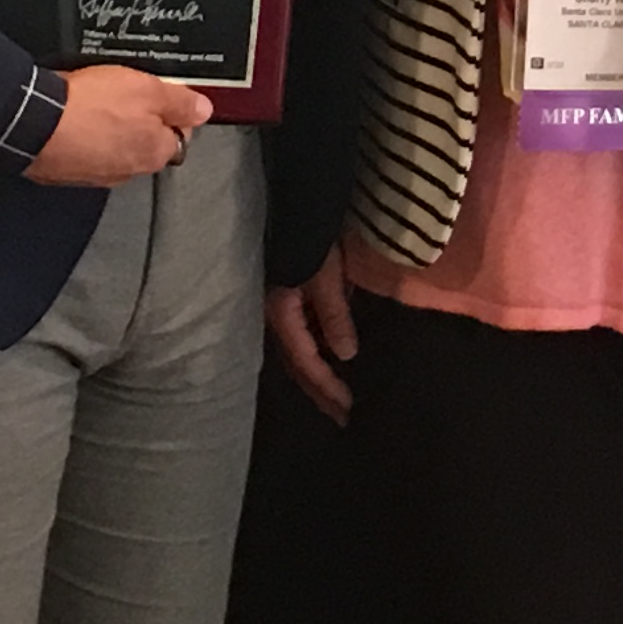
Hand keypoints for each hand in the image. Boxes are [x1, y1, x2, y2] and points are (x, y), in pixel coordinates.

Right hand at [25, 66, 215, 186]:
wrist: (33, 123)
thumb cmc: (93, 105)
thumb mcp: (147, 90)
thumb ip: (180, 102)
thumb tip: (205, 110)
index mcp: (155, 153)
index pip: (179, 135)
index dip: (172, 111)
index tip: (158, 93)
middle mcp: (130, 172)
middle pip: (146, 143)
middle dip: (140, 121)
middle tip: (123, 94)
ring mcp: (97, 175)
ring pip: (115, 148)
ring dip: (111, 130)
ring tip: (95, 103)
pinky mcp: (67, 173)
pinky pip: (86, 153)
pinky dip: (85, 139)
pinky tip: (74, 120)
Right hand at [268, 242, 361, 424]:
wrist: (292, 205)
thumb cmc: (309, 236)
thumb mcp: (326, 275)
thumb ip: (335, 315)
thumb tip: (347, 355)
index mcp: (281, 315)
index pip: (306, 362)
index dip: (327, 387)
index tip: (348, 408)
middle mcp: (274, 318)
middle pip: (297, 366)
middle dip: (320, 393)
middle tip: (342, 418)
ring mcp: (277, 310)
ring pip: (297, 354)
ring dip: (317, 378)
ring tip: (338, 397)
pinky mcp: (284, 301)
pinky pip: (300, 337)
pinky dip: (316, 355)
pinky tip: (331, 359)